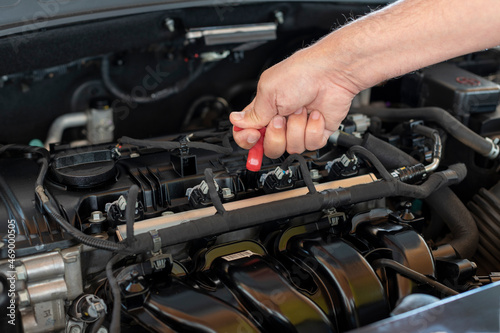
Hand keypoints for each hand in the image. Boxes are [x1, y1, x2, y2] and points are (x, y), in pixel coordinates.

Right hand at [230, 46, 359, 157]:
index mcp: (264, 109)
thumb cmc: (301, 73)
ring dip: (297, 128)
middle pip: (269, 148)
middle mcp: (280, 121)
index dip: (247, 140)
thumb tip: (236, 121)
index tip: (253, 136)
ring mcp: (299, 127)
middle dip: (276, 136)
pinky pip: (311, 145)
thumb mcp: (269, 91)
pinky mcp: (317, 131)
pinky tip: (315, 114)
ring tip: (301, 109)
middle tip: (280, 119)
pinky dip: (313, 129)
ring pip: (292, 147)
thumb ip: (253, 113)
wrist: (332, 73)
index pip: (248, 134)